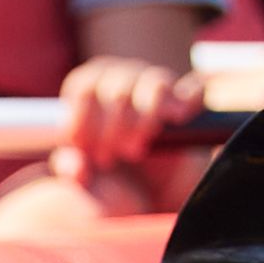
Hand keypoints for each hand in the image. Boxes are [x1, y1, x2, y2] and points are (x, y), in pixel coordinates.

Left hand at [57, 52, 209, 194]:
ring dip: (143, 121)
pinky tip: (176, 119)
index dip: (82, 118)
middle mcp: (123, 78)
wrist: (148, 184)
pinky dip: (186, 101)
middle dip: (111, 130)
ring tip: (133, 152)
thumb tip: (75, 165)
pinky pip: (193, 89)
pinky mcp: (188, 100)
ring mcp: (157, 85)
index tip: (81, 146)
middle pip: (118, 90)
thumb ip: (70, 167)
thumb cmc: (105, 168)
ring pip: (155, 86)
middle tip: (106, 159)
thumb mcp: (81, 170)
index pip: (85, 87)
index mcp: (90, 86)